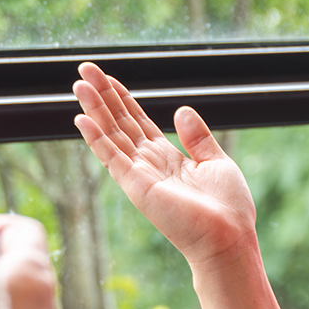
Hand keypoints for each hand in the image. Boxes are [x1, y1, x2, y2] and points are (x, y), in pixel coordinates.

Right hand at [72, 62, 287, 308]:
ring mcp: (140, 176)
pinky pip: (113, 157)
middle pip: (120, 123)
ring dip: (94, 110)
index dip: (122, 99)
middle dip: (102, 96)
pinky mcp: (138, 187)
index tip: (107, 77)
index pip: (138, 122)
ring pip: (112, 135)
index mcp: (168, 158)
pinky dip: (97, 138)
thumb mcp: (216, 163)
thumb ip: (197, 137)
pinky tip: (82, 118)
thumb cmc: (227, 209)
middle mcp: (149, 165)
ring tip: (79, 84)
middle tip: (84, 70)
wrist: (229, 238)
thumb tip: (182, 109)